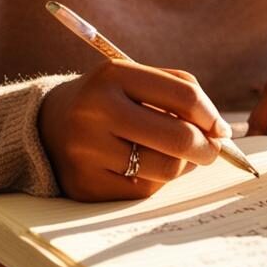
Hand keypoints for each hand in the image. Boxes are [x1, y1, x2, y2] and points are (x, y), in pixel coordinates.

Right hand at [38, 61, 232, 201]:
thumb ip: (180, 93)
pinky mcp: (84, 185)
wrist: (46, 126)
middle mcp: (97, 110)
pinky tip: (144, 168)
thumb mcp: (135, 79)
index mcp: (113, 75)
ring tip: (176, 157)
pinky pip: (143, 191)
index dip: (212, 115)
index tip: (220, 128)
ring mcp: (87, 150)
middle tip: (211, 150)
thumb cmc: (108, 101)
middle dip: (207, 148)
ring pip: (166, 169)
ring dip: (182, 166)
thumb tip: (220, 130)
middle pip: (179, 137)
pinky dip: (154, 181)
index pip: (184, 95)